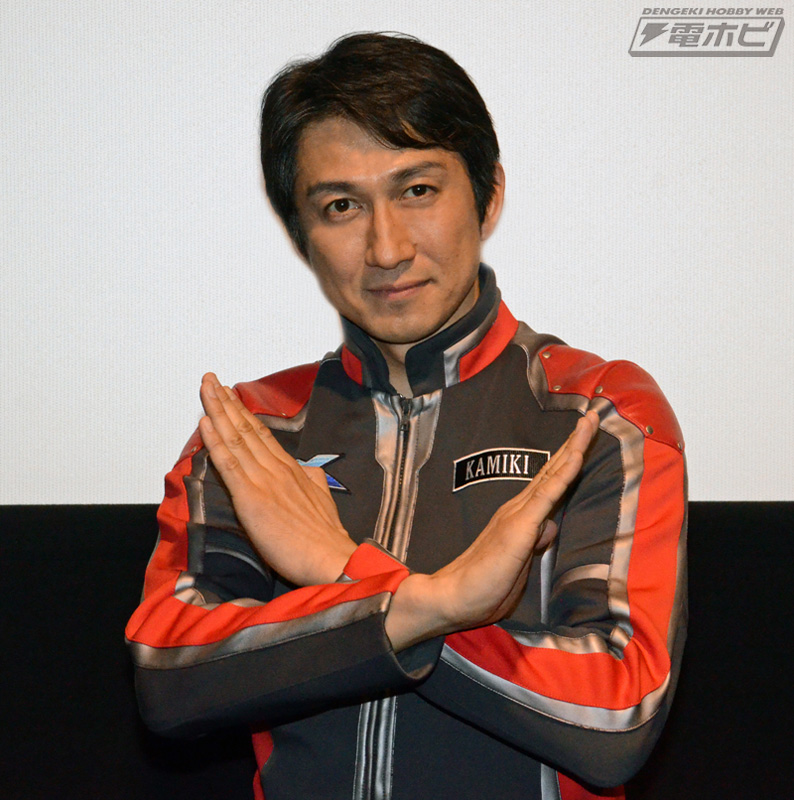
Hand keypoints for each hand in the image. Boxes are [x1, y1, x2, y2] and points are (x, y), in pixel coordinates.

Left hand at [198, 373, 355, 584]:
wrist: (331, 557)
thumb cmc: (326, 536)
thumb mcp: (322, 497)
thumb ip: (310, 480)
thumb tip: (304, 470)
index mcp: (291, 468)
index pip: (261, 434)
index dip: (242, 413)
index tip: (229, 394)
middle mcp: (276, 468)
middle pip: (246, 428)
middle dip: (225, 402)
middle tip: (210, 379)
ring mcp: (263, 480)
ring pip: (236, 439)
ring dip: (217, 411)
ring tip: (205, 389)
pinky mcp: (251, 498)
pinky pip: (229, 464)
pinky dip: (216, 442)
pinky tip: (206, 423)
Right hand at [386, 410, 599, 649]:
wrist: (454, 596)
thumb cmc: (484, 586)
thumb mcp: (519, 563)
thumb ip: (534, 543)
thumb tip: (549, 527)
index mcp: (521, 517)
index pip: (550, 482)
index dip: (569, 458)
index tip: (584, 436)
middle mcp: (520, 508)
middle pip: (554, 468)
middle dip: (576, 441)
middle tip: (593, 415)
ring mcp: (519, 513)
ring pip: (554, 473)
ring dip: (574, 446)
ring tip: (590, 422)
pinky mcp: (520, 525)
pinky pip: (548, 494)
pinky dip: (564, 472)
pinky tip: (576, 455)